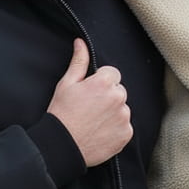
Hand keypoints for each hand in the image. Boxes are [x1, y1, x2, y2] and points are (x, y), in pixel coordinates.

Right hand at [47, 38, 132, 166]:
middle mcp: (118, 98)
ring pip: (122, 108)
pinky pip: (125, 126)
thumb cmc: (62, 114)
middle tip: (90, 108)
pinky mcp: (126, 133)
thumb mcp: (66, 84)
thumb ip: (78, 62)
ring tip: (94, 121)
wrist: (63, 145)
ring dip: (113, 112)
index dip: (100, 82)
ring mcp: (124, 117)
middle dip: (108, 96)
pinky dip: (116, 128)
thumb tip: (81, 43)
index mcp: (104, 83)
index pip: (112, 73)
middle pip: (119, 90)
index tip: (89, 93)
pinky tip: (100, 131)